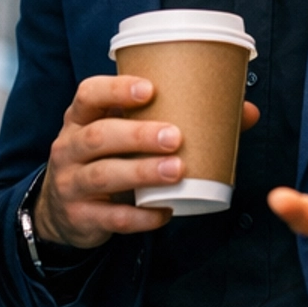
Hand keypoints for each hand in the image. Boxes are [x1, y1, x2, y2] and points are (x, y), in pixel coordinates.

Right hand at [36, 75, 259, 253]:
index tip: (150, 88)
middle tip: (176, 136)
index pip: (88, 94)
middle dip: (137, 134)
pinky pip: (110, 218)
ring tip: (177, 171)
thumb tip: (246, 111)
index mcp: (81, 118)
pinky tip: (163, 212)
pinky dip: (139, 217)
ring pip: (103, 175)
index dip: (116, 89)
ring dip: (141, 172)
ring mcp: (71, 184)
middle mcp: (69, 148)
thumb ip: (175, 118)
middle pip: (98, 136)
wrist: (62, 210)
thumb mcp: (125, 134)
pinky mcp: (80, 217)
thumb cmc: (107, 158)